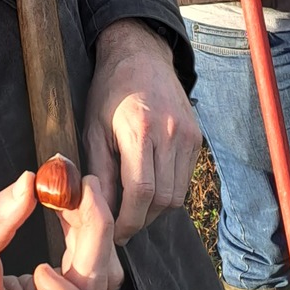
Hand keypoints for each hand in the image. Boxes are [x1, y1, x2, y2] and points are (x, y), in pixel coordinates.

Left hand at [82, 18, 200, 243]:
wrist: (141, 56)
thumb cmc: (109, 91)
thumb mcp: (93, 128)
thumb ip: (99, 171)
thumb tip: (98, 211)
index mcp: (140, 129)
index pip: (141, 191)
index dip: (129, 220)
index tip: (116, 233)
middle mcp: (170, 133)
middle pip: (163, 199)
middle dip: (142, 219)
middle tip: (123, 225)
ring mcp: (188, 135)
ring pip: (178, 194)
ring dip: (156, 209)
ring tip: (134, 207)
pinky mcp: (196, 137)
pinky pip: (185, 178)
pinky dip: (168, 190)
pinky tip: (150, 186)